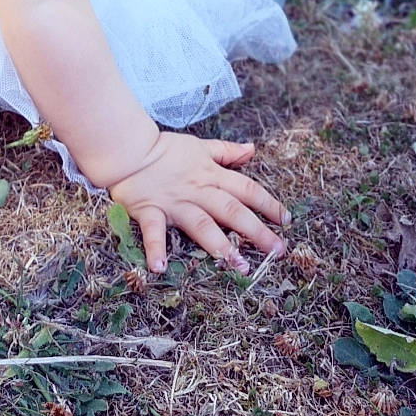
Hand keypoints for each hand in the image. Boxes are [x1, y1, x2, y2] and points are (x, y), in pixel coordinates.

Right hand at [107, 132, 289, 274]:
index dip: (268, 204)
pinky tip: (159, 268)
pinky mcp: (150, 211)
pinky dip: (156, 249)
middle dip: (256, 230)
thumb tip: (252, 150)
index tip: (286, 220)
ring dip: (220, 246)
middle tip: (277, 251)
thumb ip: (226, 151)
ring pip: (202, 225)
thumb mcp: (200, 146)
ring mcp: (174, 203)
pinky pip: (153, 232)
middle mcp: (197, 191)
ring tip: (239, 266)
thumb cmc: (165, 149)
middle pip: (232, 210)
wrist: (128, 148)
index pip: (246, 189)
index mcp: (210, 174)